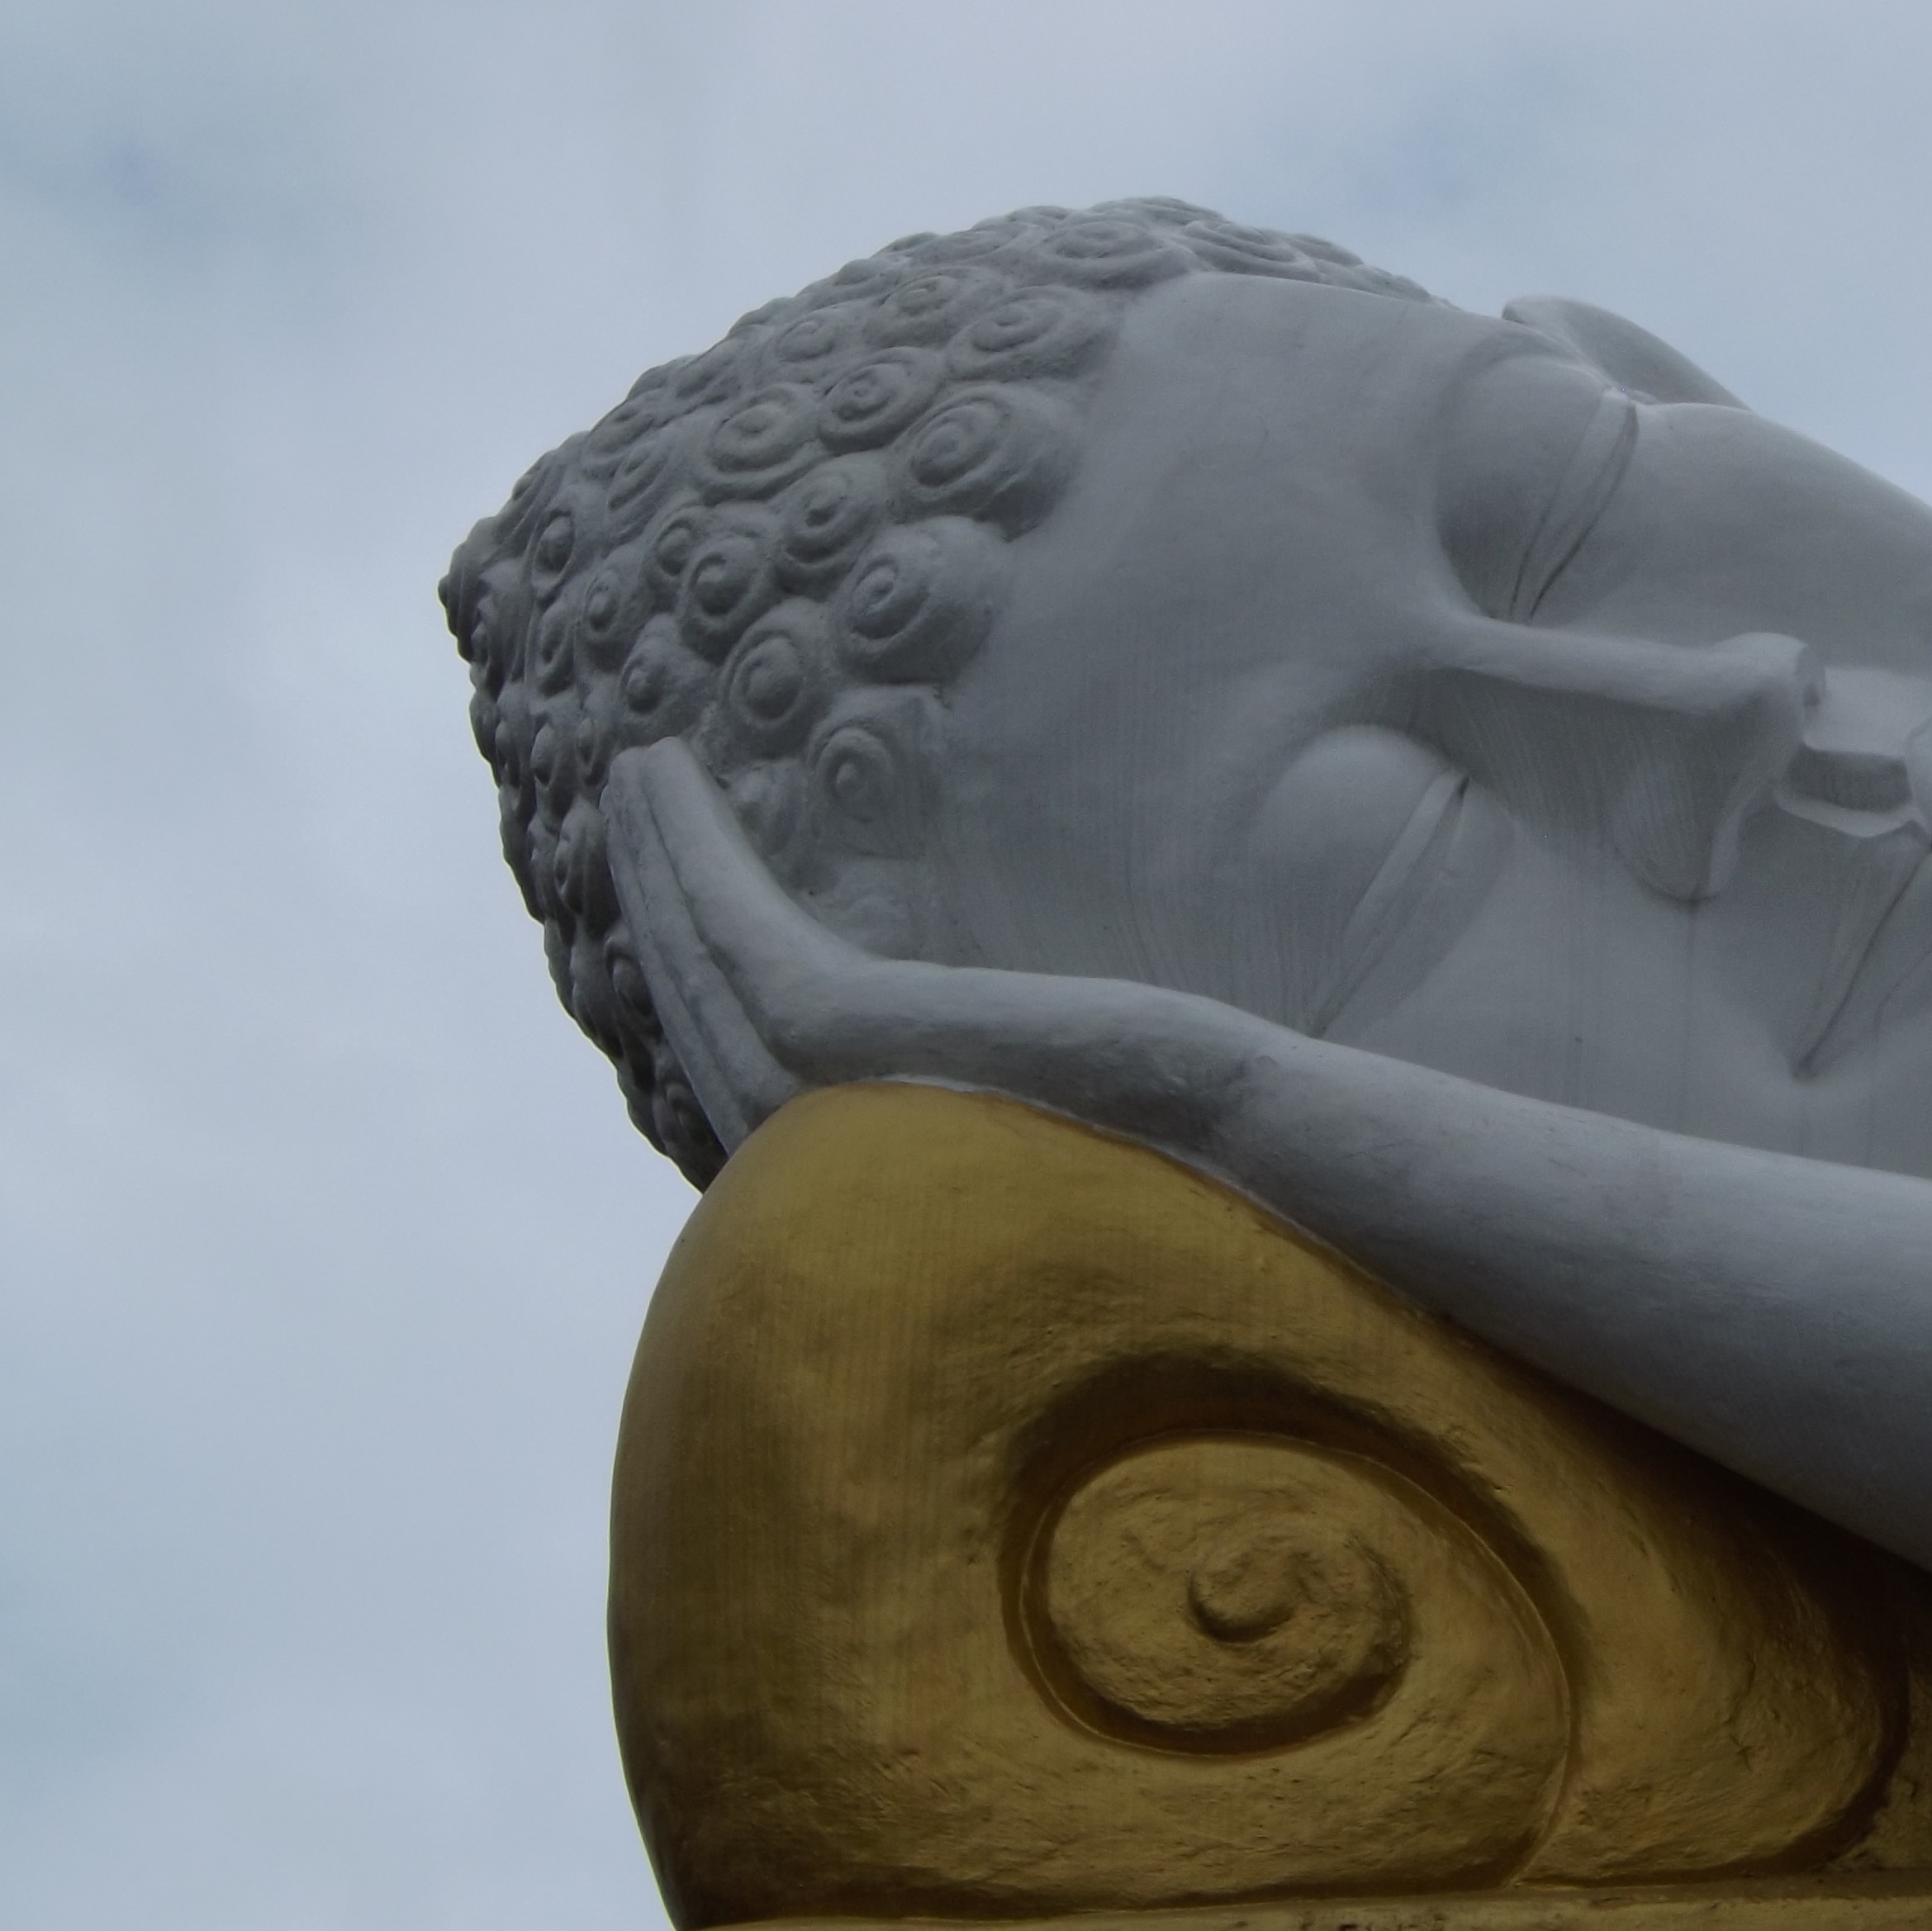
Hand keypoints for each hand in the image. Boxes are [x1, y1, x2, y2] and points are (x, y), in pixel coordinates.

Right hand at [601, 741, 1277, 1160]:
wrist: (1299, 1153)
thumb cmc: (1278, 1138)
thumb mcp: (1182, 1073)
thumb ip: (1137, 1057)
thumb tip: (1188, 1029)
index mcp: (942, 1147)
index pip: (808, 1076)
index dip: (743, 975)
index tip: (722, 885)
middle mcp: (880, 1147)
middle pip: (729, 1026)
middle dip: (674, 913)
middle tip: (633, 809)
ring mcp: (857, 1114)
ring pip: (711, 982)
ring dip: (663, 873)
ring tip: (634, 777)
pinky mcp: (863, 1054)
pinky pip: (744, 955)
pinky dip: (690, 871)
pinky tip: (666, 781)